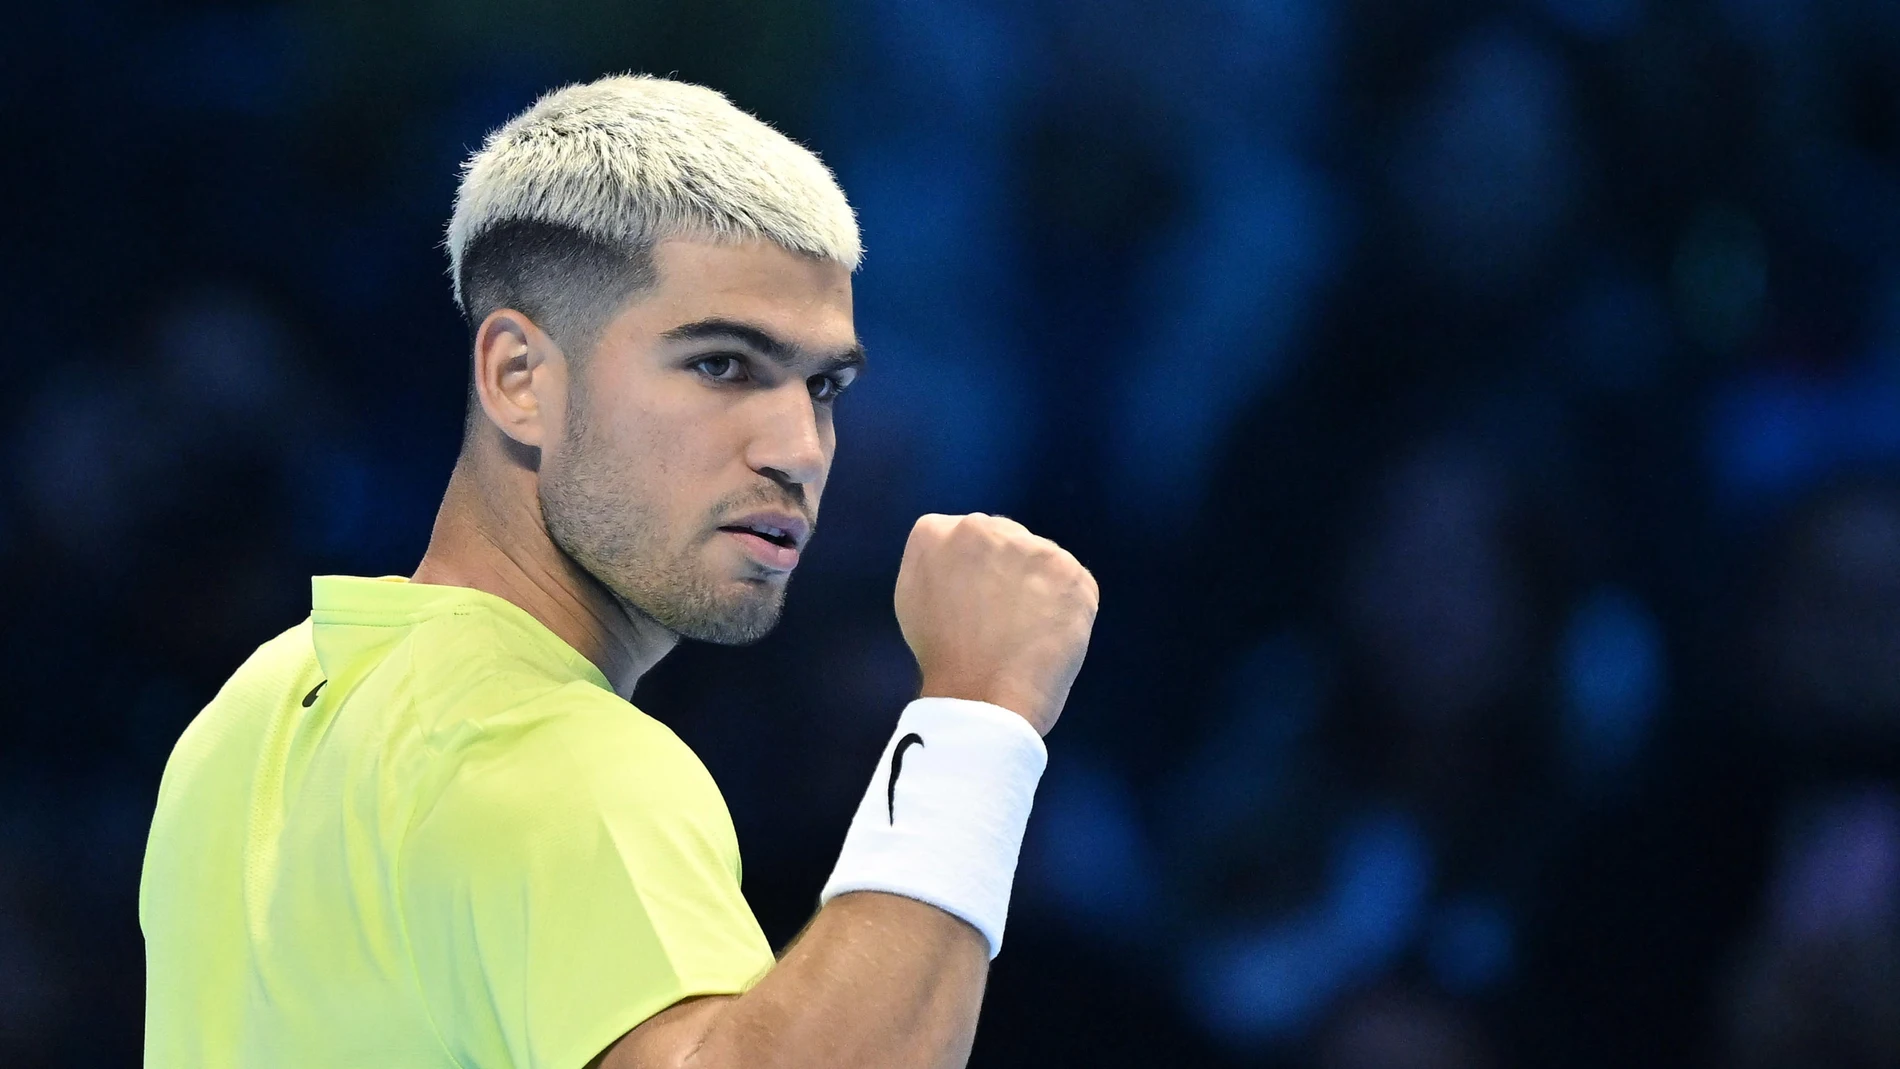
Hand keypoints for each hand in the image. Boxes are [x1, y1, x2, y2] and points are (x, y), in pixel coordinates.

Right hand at [893, 513, 1098, 735]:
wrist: (982, 698)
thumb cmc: (941, 658)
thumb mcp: (914, 597)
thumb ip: (935, 562)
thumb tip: (963, 556)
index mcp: (934, 532)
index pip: (964, 535)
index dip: (974, 571)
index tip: (975, 601)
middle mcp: (981, 527)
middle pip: (1004, 538)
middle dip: (1006, 569)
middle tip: (1001, 617)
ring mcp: (1029, 546)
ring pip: (1040, 558)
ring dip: (1038, 585)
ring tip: (1026, 630)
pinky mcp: (1069, 571)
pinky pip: (1073, 582)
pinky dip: (1067, 606)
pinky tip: (1049, 633)